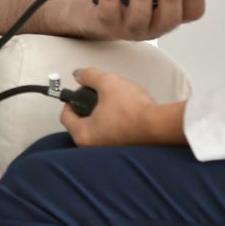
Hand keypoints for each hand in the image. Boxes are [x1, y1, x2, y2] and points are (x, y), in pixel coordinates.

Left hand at [61, 67, 186, 146]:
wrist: (158, 125)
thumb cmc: (132, 109)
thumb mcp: (107, 82)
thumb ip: (89, 76)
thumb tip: (80, 74)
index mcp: (83, 134)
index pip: (66, 116)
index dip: (70, 99)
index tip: (79, 91)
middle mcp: (92, 147)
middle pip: (80, 123)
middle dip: (86, 107)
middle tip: (96, 96)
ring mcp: (107, 151)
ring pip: (96, 130)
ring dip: (101, 115)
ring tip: (112, 103)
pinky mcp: (121, 150)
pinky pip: (110, 135)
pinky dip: (112, 124)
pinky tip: (123, 114)